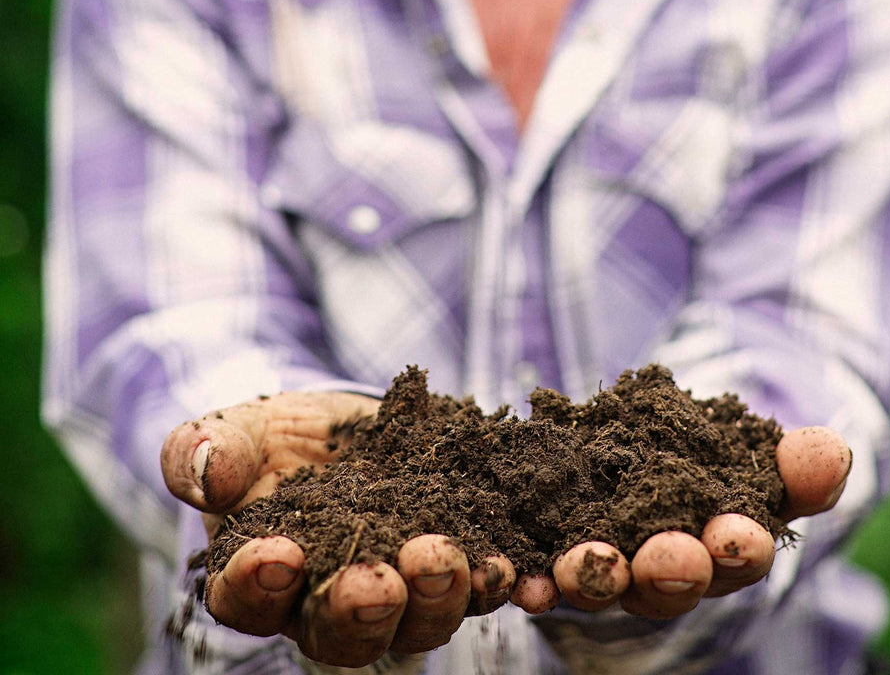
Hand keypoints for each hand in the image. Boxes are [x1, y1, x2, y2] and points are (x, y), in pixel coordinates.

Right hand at [160, 392, 517, 666]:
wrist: (343, 427)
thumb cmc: (272, 440)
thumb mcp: (236, 432)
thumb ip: (204, 451)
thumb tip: (203, 473)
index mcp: (263, 577)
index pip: (248, 597)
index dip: (258, 585)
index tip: (276, 557)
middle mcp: (333, 601)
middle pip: (345, 627)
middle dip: (363, 606)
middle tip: (379, 581)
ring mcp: (404, 586)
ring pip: (422, 616)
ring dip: (441, 595)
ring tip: (454, 561)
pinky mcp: (458, 558)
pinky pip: (484, 582)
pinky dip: (505, 581)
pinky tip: (522, 573)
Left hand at [512, 426, 851, 619]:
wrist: (649, 445)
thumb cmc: (718, 458)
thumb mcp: (757, 450)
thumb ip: (794, 459)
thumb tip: (832, 449)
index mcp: (721, 549)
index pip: (735, 556)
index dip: (739, 548)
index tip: (739, 533)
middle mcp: (662, 571)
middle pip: (666, 583)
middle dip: (670, 570)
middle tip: (671, 556)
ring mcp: (604, 567)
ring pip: (599, 582)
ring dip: (593, 578)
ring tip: (583, 565)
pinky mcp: (552, 555)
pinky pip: (540, 571)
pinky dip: (531, 578)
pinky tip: (520, 580)